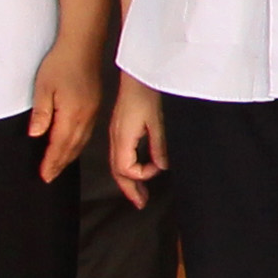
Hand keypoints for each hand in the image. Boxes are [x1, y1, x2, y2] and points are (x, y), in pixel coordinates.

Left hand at [26, 47, 103, 181]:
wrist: (82, 46)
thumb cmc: (61, 63)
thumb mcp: (43, 87)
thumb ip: (41, 113)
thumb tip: (35, 134)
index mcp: (73, 113)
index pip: (60, 144)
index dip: (51, 162)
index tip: (44, 175)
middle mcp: (86, 116)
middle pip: (73, 147)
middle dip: (60, 164)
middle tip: (49, 176)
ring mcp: (92, 111)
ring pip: (81, 141)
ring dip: (69, 156)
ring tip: (59, 166)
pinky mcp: (95, 105)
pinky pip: (87, 132)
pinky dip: (78, 144)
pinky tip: (73, 145)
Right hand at [107, 77, 165, 204]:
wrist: (137, 74)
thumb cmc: (146, 92)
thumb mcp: (157, 121)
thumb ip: (159, 146)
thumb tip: (161, 166)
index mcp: (122, 138)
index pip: (125, 169)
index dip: (141, 175)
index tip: (158, 169)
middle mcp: (115, 138)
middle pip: (117, 171)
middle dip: (129, 189)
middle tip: (140, 203)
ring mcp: (116, 133)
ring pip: (117, 164)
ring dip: (128, 180)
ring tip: (139, 192)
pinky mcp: (120, 128)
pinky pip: (120, 154)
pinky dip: (127, 166)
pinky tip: (138, 168)